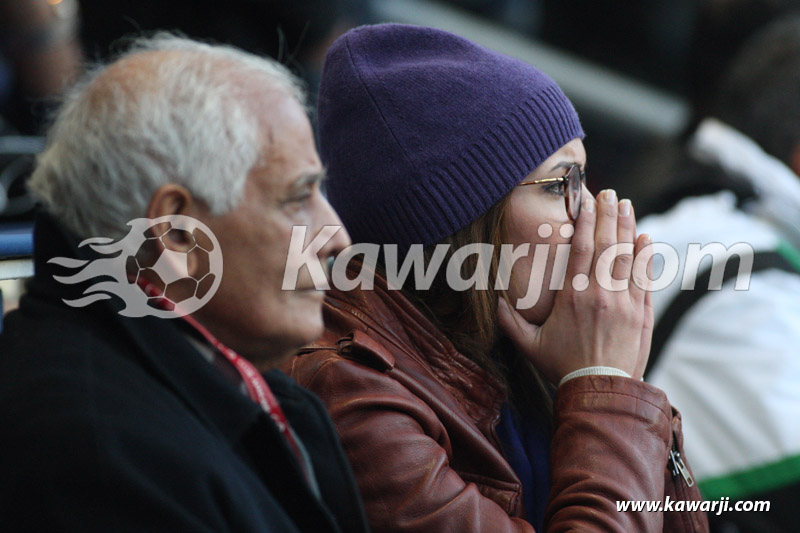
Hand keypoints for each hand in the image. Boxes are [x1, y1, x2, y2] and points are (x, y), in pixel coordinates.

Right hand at [497, 190, 653, 383]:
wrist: (600, 393)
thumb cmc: (563, 369)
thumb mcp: (530, 345)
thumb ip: (511, 322)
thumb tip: (497, 302)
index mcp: (573, 296)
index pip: (580, 249)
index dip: (585, 222)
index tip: (587, 202)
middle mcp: (600, 293)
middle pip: (606, 245)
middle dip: (608, 216)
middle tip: (610, 193)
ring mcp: (624, 302)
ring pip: (627, 256)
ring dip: (627, 228)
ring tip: (627, 206)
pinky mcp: (640, 314)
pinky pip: (644, 278)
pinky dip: (645, 257)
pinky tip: (646, 239)